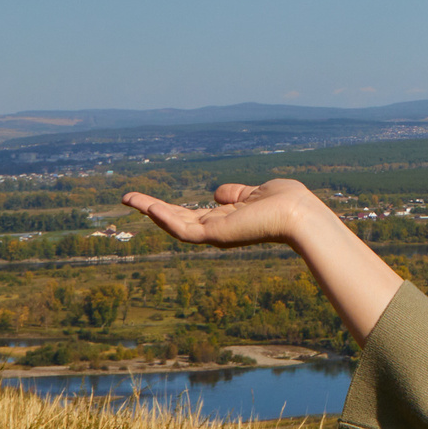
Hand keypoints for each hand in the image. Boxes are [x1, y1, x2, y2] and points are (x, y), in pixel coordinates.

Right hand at [122, 179, 331, 249]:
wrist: (301, 214)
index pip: (191, 215)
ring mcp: (215, 234)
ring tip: (128, 198)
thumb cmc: (287, 203)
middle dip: (151, 209)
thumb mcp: (254, 193)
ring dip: (150, 211)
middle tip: (126, 198)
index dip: (170, 208)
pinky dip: (166, 220)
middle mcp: (217, 230)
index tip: (150, 200)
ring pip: (174, 224)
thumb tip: (216, 193)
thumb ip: (235, 194)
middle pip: (176, 219)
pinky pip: (184, 230)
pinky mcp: (216, 235)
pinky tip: (150, 207)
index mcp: (226, 220)